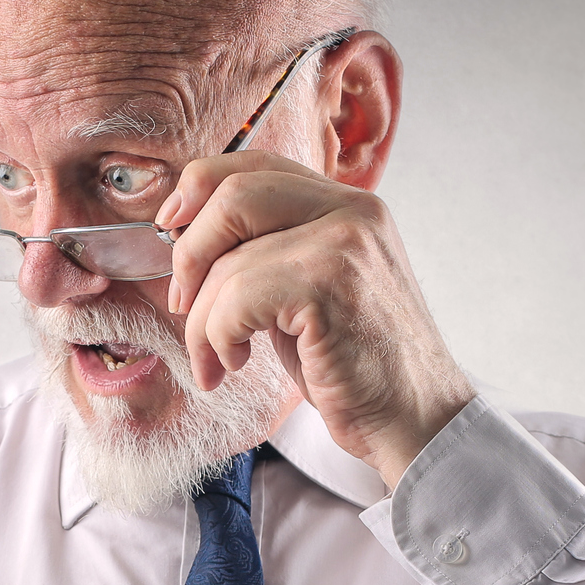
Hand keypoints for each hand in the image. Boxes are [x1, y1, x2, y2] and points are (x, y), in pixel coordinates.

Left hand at [158, 151, 474, 486]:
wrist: (415, 419)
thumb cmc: (356, 364)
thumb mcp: (313, 289)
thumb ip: (271, 250)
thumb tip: (188, 237)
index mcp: (349, 203)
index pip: (256, 164)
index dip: (198, 189)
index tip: (170, 230)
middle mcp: (352, 210)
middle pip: (232, 196)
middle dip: (189, 255)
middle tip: (184, 306)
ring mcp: (344, 244)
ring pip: (228, 262)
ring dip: (201, 322)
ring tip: (216, 359)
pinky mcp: (330, 286)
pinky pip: (236, 299)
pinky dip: (217, 338)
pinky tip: (234, 363)